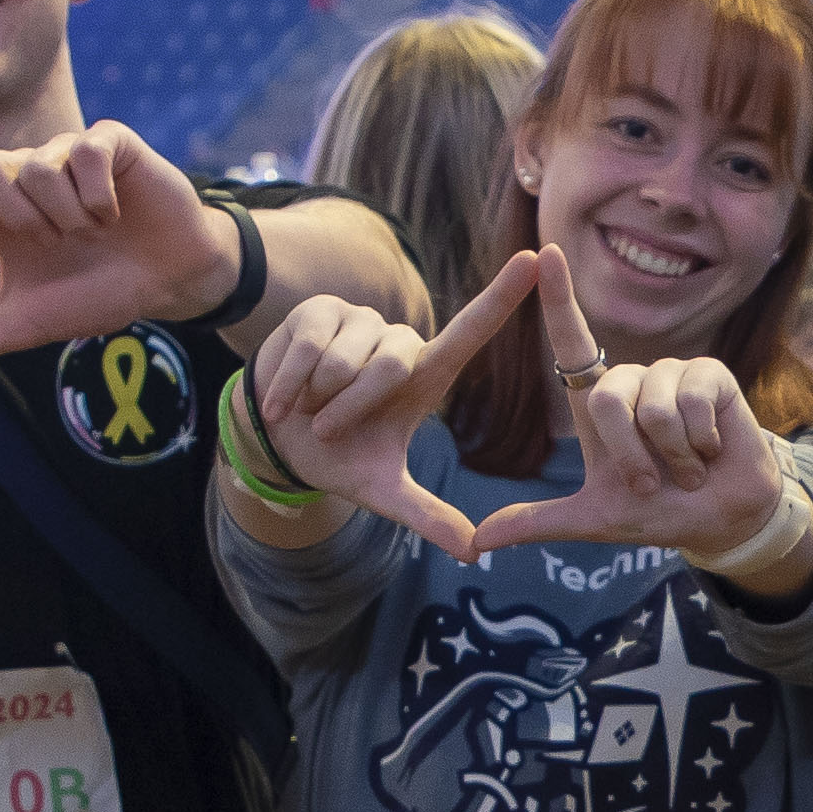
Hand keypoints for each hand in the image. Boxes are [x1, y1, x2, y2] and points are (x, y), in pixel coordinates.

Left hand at [0, 92, 245, 390]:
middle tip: (55, 242)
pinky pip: (84, 155)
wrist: (169, 281)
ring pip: (39, 169)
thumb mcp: (29, 323)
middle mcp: (27, 172)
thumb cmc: (97, 294)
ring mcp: (66, 152)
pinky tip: (116, 212)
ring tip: (94, 232)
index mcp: (0, 209)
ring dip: (68, 215)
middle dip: (18, 215)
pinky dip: (98, 197)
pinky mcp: (108, 140)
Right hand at [240, 254, 535, 555]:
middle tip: (330, 428)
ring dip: (319, 398)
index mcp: (425, 374)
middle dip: (353, 407)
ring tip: (310, 408)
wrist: (275, 440)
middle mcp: (399, 339)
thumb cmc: (338, 456)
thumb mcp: (383, 491)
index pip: (472, 329)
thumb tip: (474, 552)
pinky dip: (291, 386)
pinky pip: (309, 347)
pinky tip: (282, 400)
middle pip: (390, 363)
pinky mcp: (319, 311)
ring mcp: (359, 320)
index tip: (537, 259)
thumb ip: (428, 516)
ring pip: (345, 358)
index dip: (504, 295)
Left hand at [465, 254, 801, 566]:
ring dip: (671, 455)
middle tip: (653, 481)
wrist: (720, 520)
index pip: (572, 340)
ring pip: (653, 407)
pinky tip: (712, 450)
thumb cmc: (658, 510)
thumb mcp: (593, 519)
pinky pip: (692, 403)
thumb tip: (477, 541)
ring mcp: (674, 372)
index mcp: (600, 401)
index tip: (542, 254)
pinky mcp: (712, 374)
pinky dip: (700, 442)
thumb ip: (538, 522)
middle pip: (607, 398)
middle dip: (631, 456)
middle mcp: (634, 378)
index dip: (558, 298)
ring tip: (687, 466)